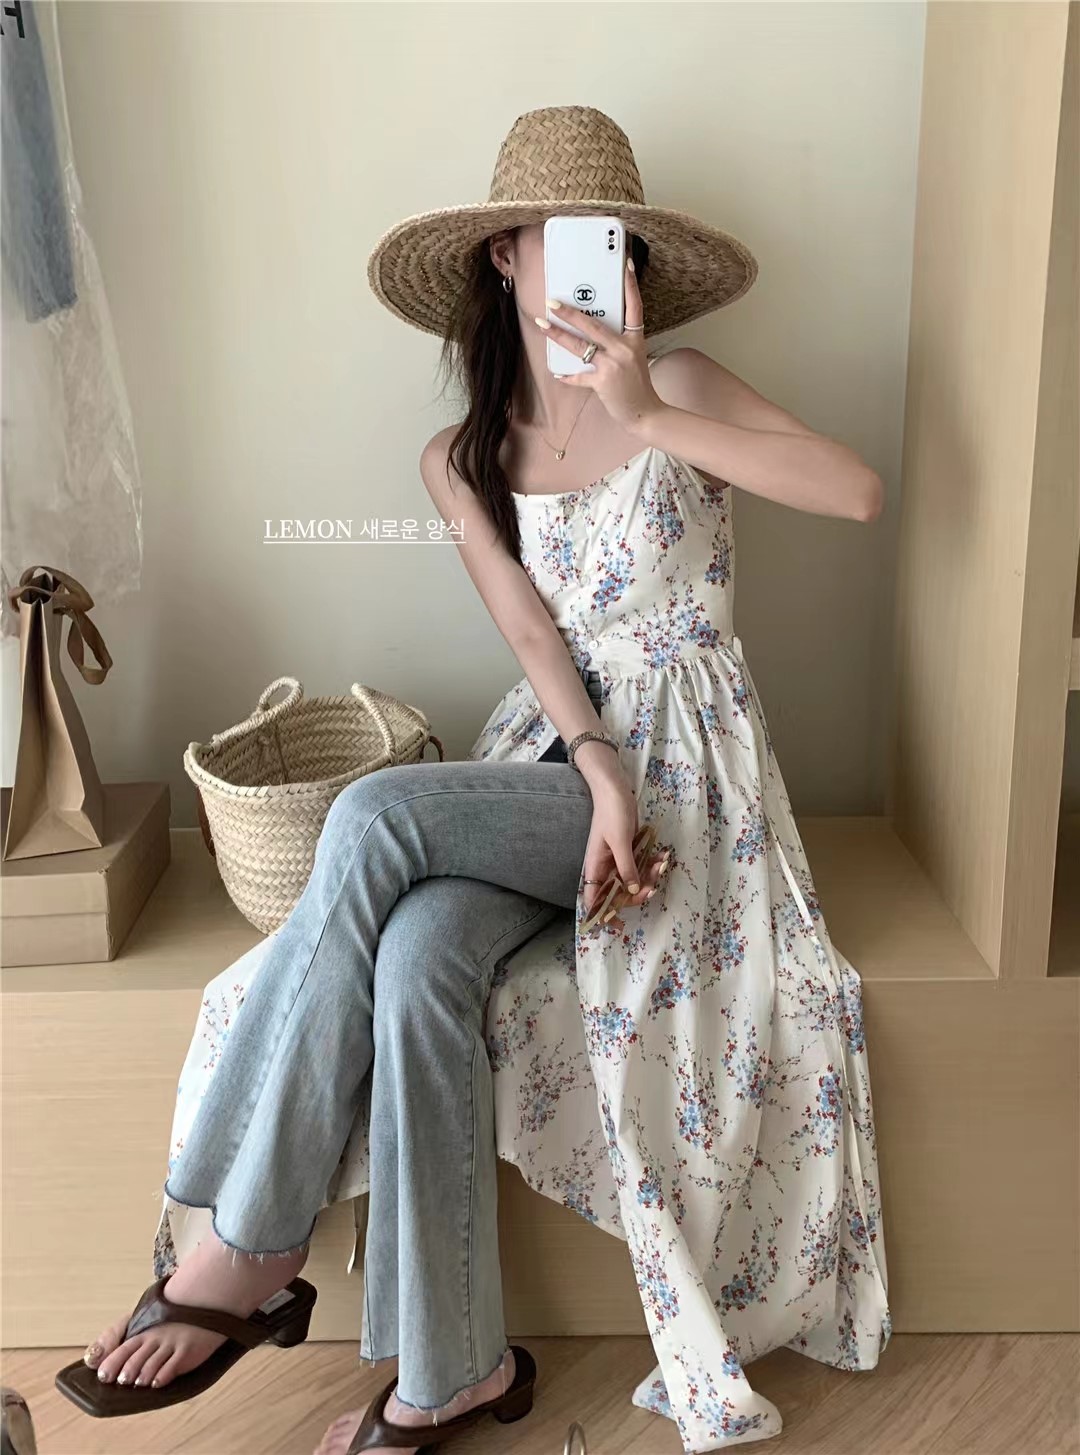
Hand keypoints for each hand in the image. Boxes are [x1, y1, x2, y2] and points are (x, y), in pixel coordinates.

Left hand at [535, 258, 659, 434]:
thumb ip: (616, 342)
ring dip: (558, 335)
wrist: (645, 412)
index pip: (634, 306)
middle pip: (594, 324)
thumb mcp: (633, 357)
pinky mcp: (603, 382)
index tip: (624, 263)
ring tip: (542, 324)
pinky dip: (568, 376)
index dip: (630, 284)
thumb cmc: (636, 383)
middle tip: (552, 301)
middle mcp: (625, 349)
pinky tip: (558, 373)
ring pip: (580, 346)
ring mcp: (614, 365)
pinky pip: (579, 376)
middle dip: (570, 312)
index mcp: (635, 339)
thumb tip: (590, 330)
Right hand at [579, 791, 670, 930]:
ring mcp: (617, 859)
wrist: (615, 790)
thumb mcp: (620, 842)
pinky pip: (640, 865)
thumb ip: (626, 868)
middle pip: (619, 892)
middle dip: (638, 893)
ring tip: (661, 863)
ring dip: (650, 876)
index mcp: (595, 868)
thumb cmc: (612, 814)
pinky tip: (662, 854)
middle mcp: (604, 867)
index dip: (603, 915)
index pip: (594, 899)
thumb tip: (633, 892)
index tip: (617, 926)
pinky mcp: (628, 851)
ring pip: (634, 879)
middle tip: (654, 887)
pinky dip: (652, 863)